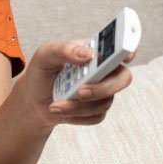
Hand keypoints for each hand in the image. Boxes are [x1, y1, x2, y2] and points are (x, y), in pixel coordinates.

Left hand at [18, 40, 137, 127]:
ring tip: (55, 104)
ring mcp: (103, 91)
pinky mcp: (97, 110)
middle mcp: (104, 71)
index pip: (120, 47)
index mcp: (95, 52)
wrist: (34, 98)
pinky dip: (76, 116)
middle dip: (103, 87)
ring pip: (105, 101)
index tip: (126, 55)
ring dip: (78, 106)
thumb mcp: (46, 55)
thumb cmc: (42, 71)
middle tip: (80, 92)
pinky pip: (96, 116)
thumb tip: (87, 54)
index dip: (129, 48)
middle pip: (123, 78)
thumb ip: (65, 50)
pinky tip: (60, 110)